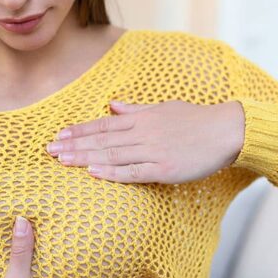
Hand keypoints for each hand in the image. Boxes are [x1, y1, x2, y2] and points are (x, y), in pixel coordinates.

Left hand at [45, 100, 245, 183]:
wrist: (228, 131)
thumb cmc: (197, 120)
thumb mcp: (164, 109)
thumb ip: (136, 110)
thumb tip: (113, 105)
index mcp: (142, 119)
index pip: (103, 125)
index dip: (80, 131)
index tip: (59, 135)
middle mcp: (143, 133)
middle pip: (101, 140)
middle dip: (74, 145)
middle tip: (49, 151)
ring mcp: (153, 151)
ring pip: (112, 154)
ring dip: (85, 157)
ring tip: (62, 160)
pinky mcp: (165, 169)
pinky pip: (133, 171)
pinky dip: (112, 172)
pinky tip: (94, 172)